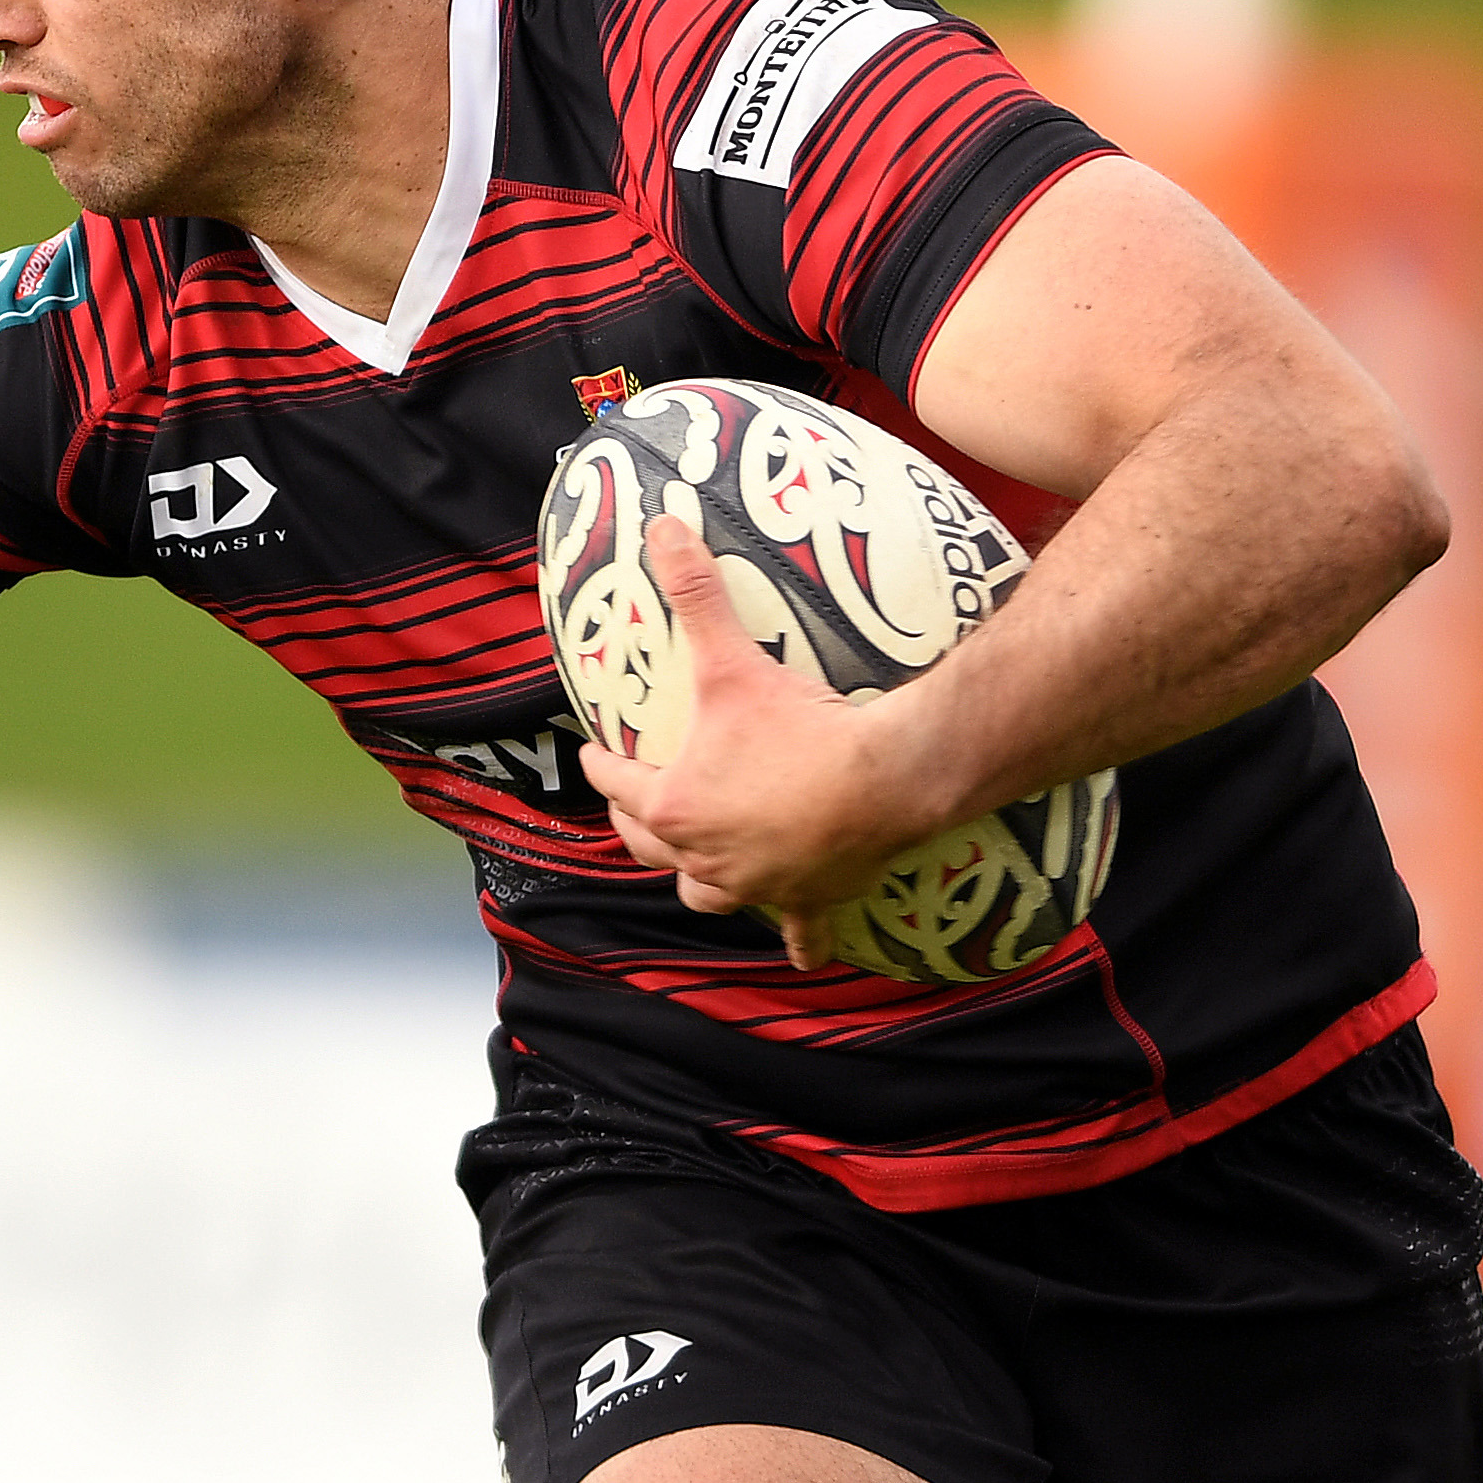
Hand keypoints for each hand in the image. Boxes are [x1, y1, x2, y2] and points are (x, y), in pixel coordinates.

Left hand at [567, 517, 945, 967]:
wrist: (888, 777)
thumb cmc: (802, 726)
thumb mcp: (734, 660)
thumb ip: (696, 593)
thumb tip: (661, 529)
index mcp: (674, 806)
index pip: (618, 782)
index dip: (602, 762)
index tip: (594, 749)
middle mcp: (705, 858)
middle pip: (650, 845)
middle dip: (637, 821)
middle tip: (635, 800)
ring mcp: (756, 886)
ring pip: (706, 893)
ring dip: (697, 878)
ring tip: (696, 863)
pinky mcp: (809, 900)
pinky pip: (802, 932)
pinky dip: (800, 941)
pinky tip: (803, 952)